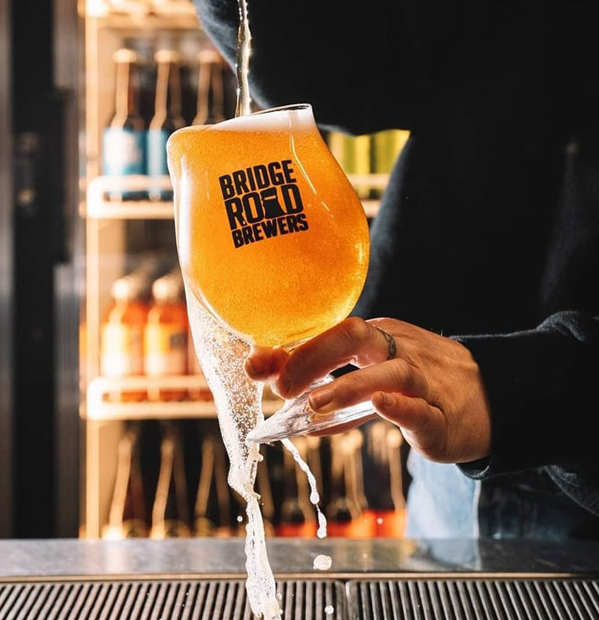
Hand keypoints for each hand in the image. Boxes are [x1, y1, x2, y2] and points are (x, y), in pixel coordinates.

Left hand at [245, 316, 490, 463]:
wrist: (492, 398)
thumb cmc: (423, 385)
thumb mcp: (377, 378)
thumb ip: (334, 388)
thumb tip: (283, 399)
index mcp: (379, 339)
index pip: (332, 332)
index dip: (293, 349)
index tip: (256, 365)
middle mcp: (399, 351)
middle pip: (355, 337)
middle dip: (313, 356)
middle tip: (281, 384)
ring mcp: (425, 380)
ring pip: (388, 373)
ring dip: (348, 386)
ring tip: (314, 405)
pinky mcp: (443, 415)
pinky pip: (422, 406)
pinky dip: (400, 406)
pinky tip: (380, 406)